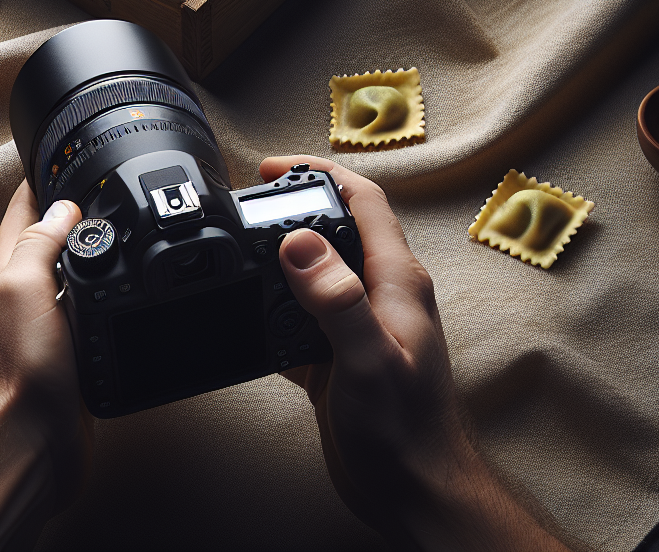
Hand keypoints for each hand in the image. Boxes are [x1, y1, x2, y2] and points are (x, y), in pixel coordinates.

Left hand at [0, 185, 90, 551]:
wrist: (30, 446)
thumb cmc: (18, 375)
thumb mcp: (22, 290)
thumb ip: (38, 245)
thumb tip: (63, 208)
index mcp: (8, 272)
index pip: (24, 208)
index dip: (44, 177)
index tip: (66, 153)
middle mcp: (24, 295)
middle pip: (47, 236)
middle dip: (70, 208)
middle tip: (98, 185)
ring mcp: (47, 325)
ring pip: (70, 272)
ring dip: (88, 249)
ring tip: (114, 226)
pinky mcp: (70, 355)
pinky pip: (89, 309)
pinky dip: (106, 290)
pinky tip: (122, 289)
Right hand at [264, 156, 570, 551]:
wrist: (415, 491)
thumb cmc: (408, 431)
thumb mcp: (369, 357)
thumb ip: (337, 298)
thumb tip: (297, 242)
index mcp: (396, 279)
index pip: (363, 200)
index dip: (321, 171)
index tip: (274, 167)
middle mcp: (380, 293)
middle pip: (337, 226)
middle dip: (295, 204)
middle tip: (252, 200)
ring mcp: (360, 323)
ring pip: (316, 269)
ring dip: (281, 255)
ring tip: (243, 250)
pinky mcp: (339, 354)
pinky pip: (301, 316)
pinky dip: (274, 307)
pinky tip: (251, 318)